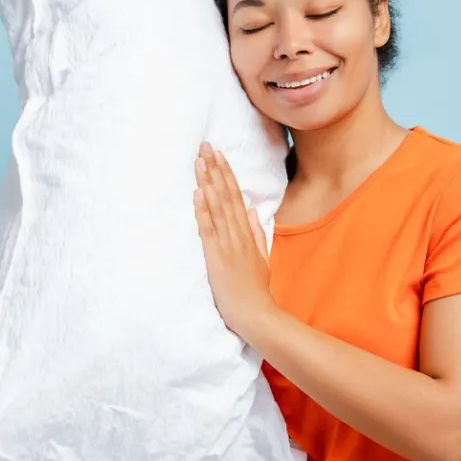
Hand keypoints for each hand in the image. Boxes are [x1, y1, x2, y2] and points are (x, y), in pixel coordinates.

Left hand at [193, 141, 275, 334]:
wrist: (256, 314)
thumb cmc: (256, 289)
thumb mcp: (262, 258)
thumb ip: (258, 233)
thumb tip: (254, 211)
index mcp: (247, 233)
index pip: (236, 196)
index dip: (227, 174)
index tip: (219, 155)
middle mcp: (237, 234)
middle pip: (226, 195)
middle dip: (215, 169)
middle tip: (205, 146)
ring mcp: (227, 244)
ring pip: (217, 207)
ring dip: (207, 182)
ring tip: (199, 161)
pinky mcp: (216, 257)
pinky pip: (208, 229)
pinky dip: (202, 210)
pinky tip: (197, 193)